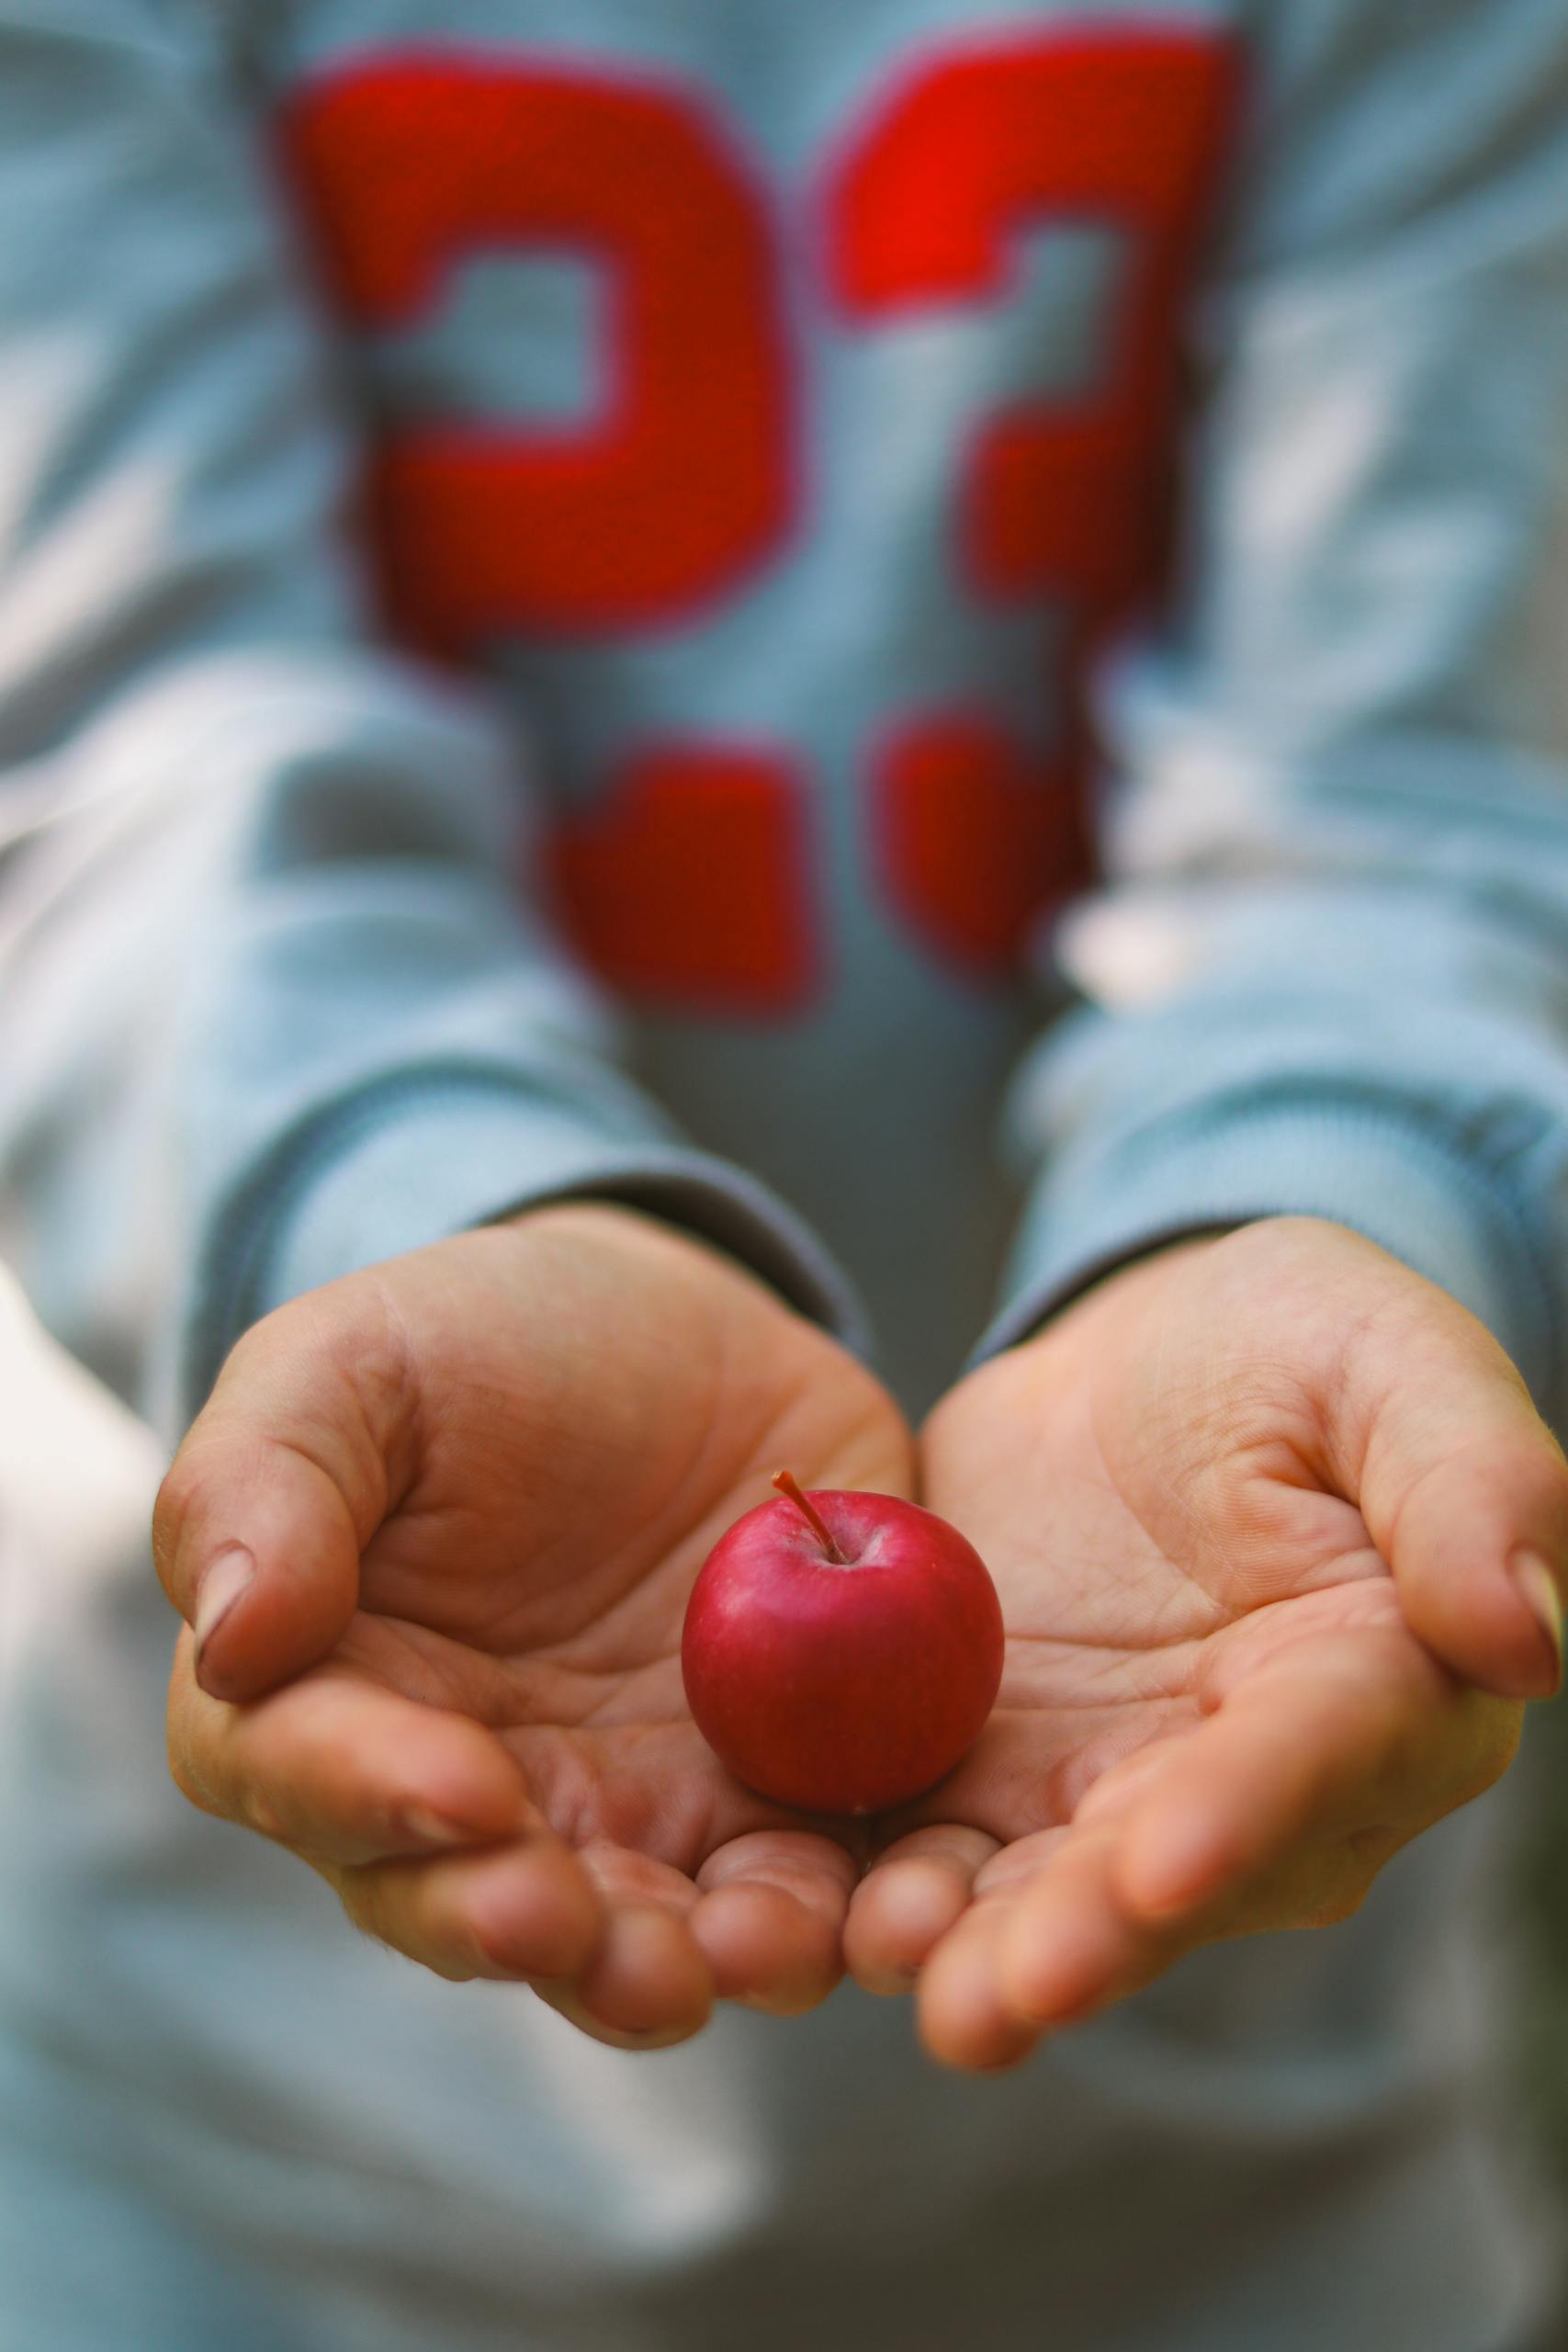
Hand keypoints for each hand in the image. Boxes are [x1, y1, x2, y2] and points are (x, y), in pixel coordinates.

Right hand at [155, 1205, 912, 2046]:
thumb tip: (228, 1639)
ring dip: (669, 1964)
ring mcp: (617, 1811)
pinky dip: (812, 1918)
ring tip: (730, 1951)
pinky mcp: (759, 1801)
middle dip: (515, 1927)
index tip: (460, 1790)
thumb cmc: (479, 1340)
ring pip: (626, 1934)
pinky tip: (844, 1912)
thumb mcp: (352, 1360)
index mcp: (328, 1689)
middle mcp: (461, 1788)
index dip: (368, 1798)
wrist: (682, 1327)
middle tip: (568, 1925)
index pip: (303, 1774)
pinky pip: (782, 1887)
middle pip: (458, 1900)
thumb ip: (265, 1478)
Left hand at [845, 1218, 1566, 2068]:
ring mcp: (1121, 1793)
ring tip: (913, 1991)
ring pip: (1057, 1894)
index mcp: (1388, 1684)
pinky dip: (895, 1890)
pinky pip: (950, 1847)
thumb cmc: (1291, 1343)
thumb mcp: (1384, 1359)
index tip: (1163, 1866)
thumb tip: (1527, 1636)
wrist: (1138, 1361)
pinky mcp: (1002, 1778)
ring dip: (982, 1953)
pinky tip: (831, 1923)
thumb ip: (1469, 1479)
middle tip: (994, 2000)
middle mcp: (1262, 1781)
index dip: (1245, 1811)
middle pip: (1176, 1869)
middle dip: (1087, 1937)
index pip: (1319, 1754)